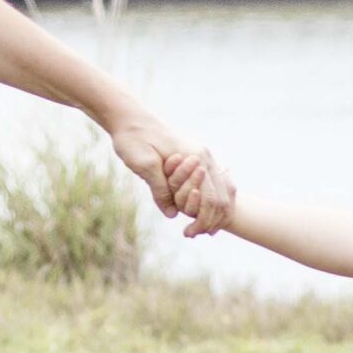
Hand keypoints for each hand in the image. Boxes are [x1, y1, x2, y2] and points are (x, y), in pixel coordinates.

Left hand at [110, 112, 233, 234]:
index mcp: (196, 157)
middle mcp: (205, 157)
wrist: (130, 118)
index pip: (210, 196)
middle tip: (195, 234)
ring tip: (204, 228)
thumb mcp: (143, 165)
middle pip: (222, 195)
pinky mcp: (196, 158)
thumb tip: (173, 214)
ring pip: (223, 189)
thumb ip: (160, 189)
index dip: (203, 219)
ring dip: (216, 211)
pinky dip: (213, 199)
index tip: (190, 233)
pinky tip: (204, 211)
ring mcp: (203, 156)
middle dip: (212, 219)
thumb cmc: (134, 139)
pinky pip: (214, 182)